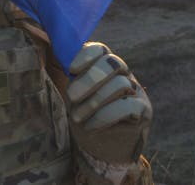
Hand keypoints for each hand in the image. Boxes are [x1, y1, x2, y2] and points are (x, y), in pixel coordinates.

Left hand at [67, 42, 151, 164]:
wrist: (100, 147)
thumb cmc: (83, 114)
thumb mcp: (71, 92)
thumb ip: (65, 71)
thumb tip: (51, 47)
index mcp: (104, 65)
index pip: (101, 50)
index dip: (86, 56)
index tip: (71, 70)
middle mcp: (124, 73)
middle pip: (113, 63)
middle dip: (90, 80)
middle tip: (72, 97)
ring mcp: (136, 90)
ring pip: (121, 84)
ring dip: (94, 102)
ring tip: (77, 117)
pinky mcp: (144, 110)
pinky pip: (129, 106)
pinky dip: (106, 115)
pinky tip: (91, 125)